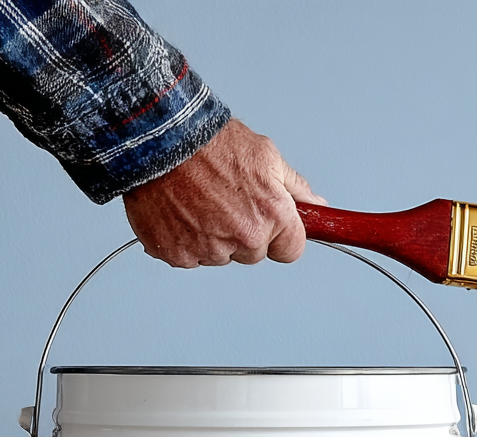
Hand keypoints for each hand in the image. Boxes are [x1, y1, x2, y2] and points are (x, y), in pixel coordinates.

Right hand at [122, 118, 325, 267]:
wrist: (158, 138)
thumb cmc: (210, 142)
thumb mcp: (266, 156)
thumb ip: (295, 188)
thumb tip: (317, 205)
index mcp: (272, 216)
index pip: (291, 251)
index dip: (280, 238)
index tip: (270, 226)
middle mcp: (244, 237)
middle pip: (253, 254)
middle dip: (244, 234)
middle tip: (225, 202)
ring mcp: (209, 248)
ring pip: (220, 256)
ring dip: (213, 237)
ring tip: (198, 201)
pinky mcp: (177, 253)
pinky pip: (188, 257)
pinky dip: (183, 240)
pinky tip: (179, 211)